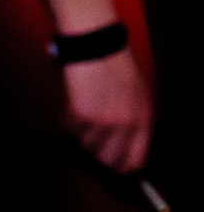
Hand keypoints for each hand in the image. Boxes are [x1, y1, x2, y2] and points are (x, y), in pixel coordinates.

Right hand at [61, 47, 151, 173]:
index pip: (135, 159)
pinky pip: (70, 131)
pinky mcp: (81, 113)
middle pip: (107, 159)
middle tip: (91, 143)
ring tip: (83, 116)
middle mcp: (124, 123)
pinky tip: (73, 107)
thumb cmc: (117, 64)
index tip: (114, 167)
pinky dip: (67, 123)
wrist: (98, 43)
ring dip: (81, 134)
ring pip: (86, 146)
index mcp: (143, 119)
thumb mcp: (139, 93)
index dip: (122, 166)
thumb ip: (135, 120)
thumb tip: (125, 147)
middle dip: (97, 154)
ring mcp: (102, 120)